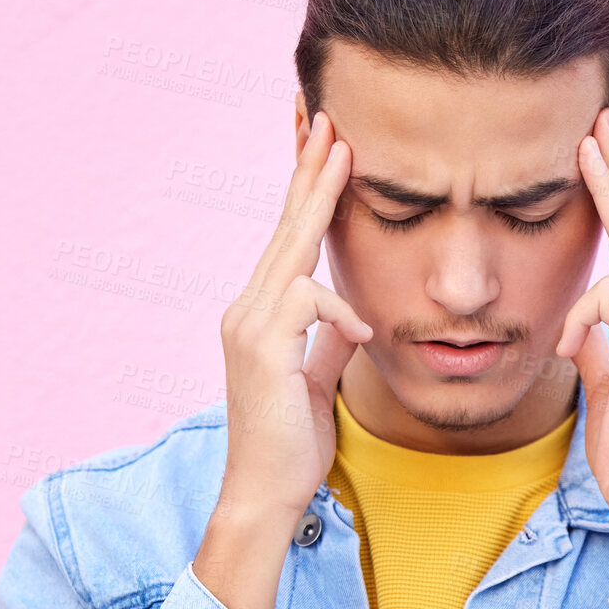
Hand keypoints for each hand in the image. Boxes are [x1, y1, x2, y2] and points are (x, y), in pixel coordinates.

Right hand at [215, 110, 370, 523]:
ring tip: (343, 151)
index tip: (325, 143)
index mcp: (264, 313)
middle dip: (308, 167)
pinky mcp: (262, 350)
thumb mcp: (320, 380)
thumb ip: (329, 341)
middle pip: (285, 226)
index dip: (307, 190)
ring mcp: (250, 327)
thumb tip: (349, 318)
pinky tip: (359, 336)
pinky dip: (339, 313)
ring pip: (290, 248)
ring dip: (319, 198)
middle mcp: (248, 309)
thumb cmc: (293, 443)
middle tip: (327, 114)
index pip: (289, 239)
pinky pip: (308, 304)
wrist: (266, 494)